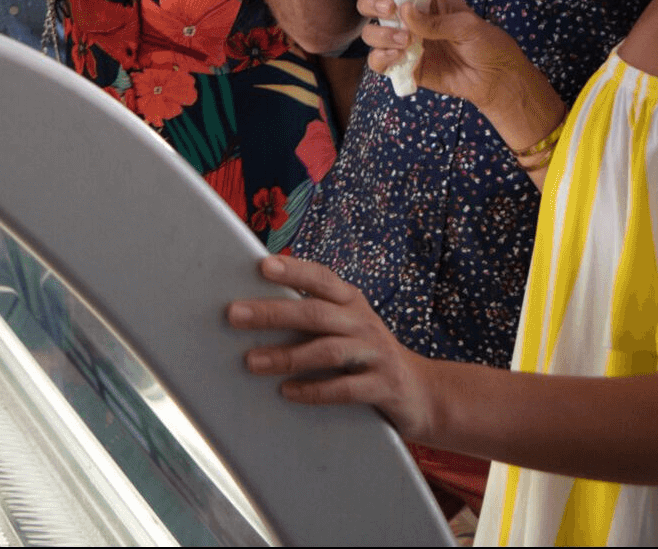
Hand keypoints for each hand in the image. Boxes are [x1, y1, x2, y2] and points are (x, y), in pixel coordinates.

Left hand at [229, 255, 438, 440]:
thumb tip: (252, 310)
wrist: (422, 391)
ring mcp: (375, 354)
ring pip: (328, 351)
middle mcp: (363, 322)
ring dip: (287, 356)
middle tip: (234, 315)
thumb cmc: (367, 352)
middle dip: (273, 313)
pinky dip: (314, 390)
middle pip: (315, 313)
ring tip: (252, 361)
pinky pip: (345, 388)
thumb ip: (311, 314)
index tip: (263, 265)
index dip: (294, 270)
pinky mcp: (383, 386)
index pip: (322, 278)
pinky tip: (288, 392)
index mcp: (351, 301)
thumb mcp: (346, 324)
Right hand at [358, 0, 530, 104]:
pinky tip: (398, 57)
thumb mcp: (468, 26)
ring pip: (371, 34)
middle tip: (390, 10)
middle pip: (371, 6)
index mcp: (426, 0)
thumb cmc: (489, 46)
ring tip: (404, 41)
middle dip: (373, 4)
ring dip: (380, 34)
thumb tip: (404, 10)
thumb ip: (435, 20)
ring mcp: (404, 44)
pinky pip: (379, 62)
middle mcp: (410, 19)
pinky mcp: (405, 67)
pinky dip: (381, 59)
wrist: (497, 81)